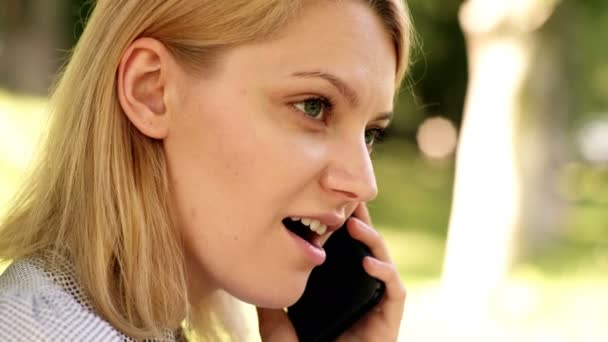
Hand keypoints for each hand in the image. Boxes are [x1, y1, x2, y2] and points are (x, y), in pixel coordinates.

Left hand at [257, 203, 405, 341]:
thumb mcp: (277, 325)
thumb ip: (270, 299)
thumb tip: (259, 271)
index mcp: (335, 289)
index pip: (341, 250)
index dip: (339, 225)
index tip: (328, 201)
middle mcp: (356, 291)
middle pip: (364, 249)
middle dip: (360, 222)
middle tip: (350, 200)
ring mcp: (374, 304)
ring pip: (383, 262)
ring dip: (373, 241)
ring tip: (356, 225)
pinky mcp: (389, 319)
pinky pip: (395, 291)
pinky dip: (386, 273)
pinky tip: (368, 263)